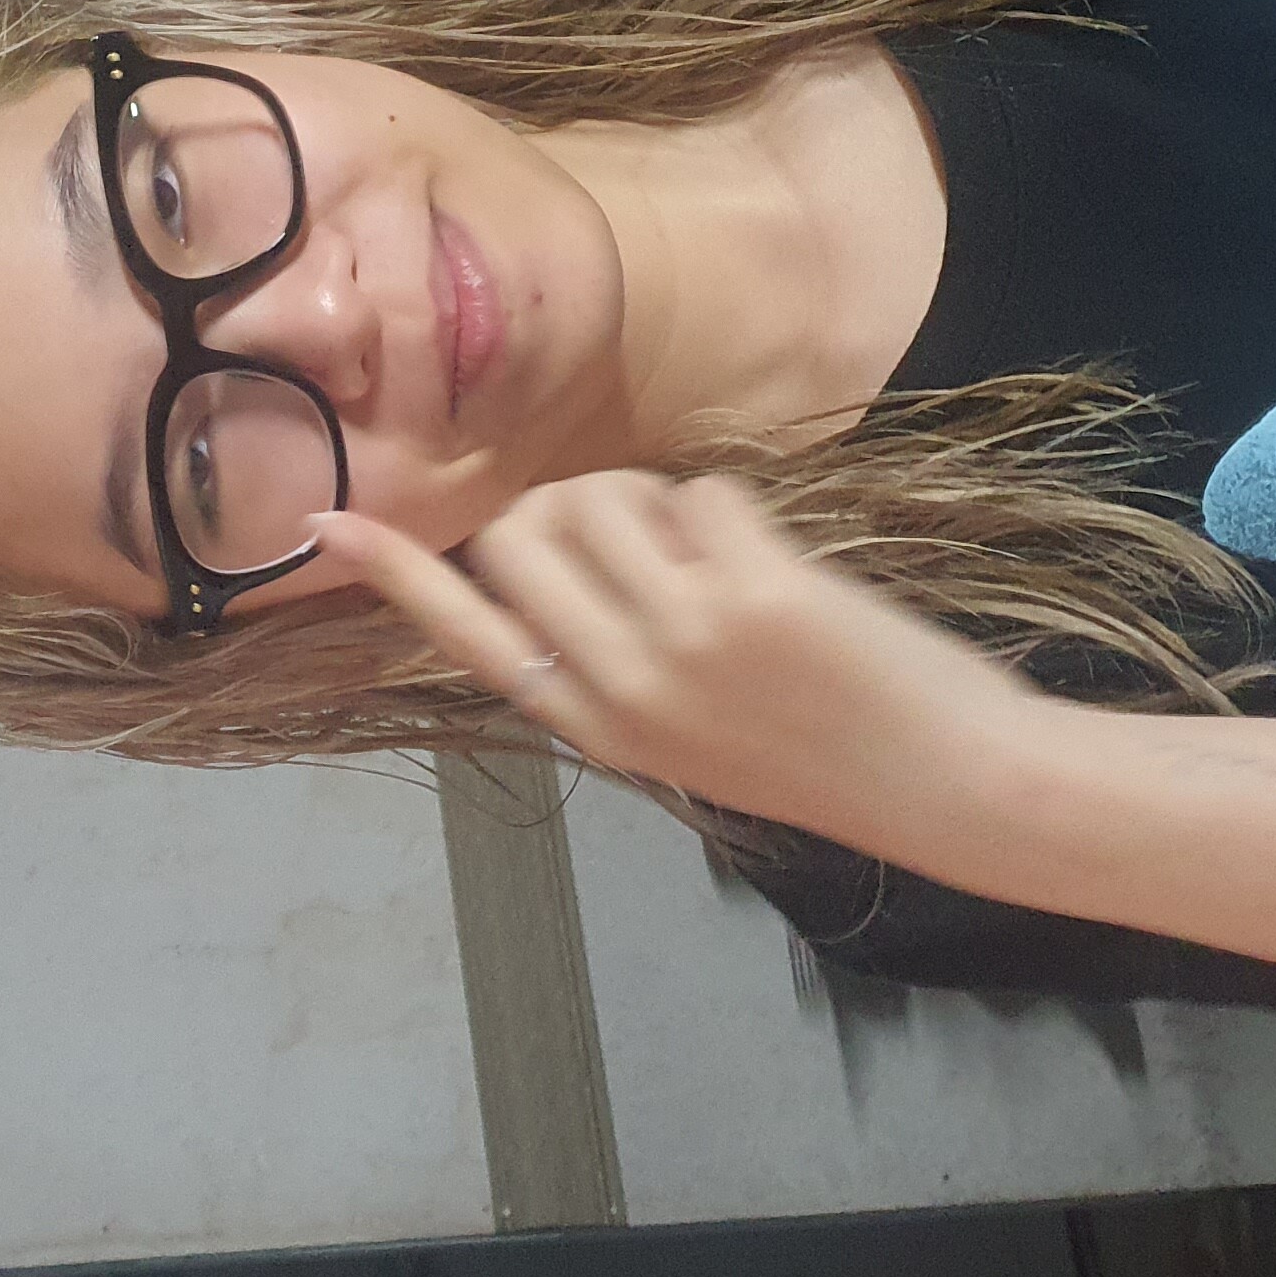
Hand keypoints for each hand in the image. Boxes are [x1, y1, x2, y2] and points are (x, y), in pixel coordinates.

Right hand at [306, 470, 1045, 846]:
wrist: (947, 785)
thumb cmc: (819, 749)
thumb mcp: (684, 729)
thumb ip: (610, 652)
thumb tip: (554, 535)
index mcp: (592, 726)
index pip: (465, 634)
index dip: (397, 574)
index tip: (328, 521)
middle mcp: (620, 685)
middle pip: (525, 532)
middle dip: (569, 502)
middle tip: (641, 534)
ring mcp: (684, 641)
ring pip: (607, 496)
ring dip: (657, 497)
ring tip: (720, 558)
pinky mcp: (755, 597)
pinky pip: (702, 491)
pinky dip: (735, 505)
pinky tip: (778, 564)